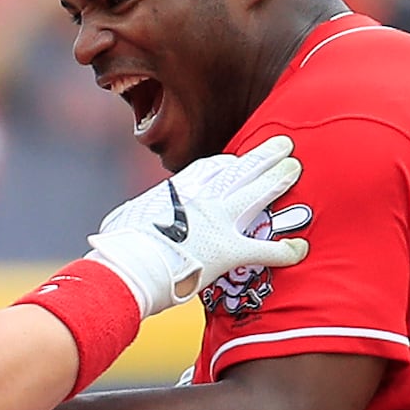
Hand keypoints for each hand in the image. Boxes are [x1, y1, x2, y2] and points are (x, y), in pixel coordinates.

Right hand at [86, 135, 306, 317]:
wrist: (129, 264)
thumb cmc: (118, 248)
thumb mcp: (119, 224)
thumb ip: (126, 223)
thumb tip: (109, 232)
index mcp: (176, 192)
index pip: (208, 170)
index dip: (226, 164)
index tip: (236, 160)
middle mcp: (202, 200)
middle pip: (240, 169)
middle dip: (264, 156)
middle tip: (284, 145)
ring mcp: (219, 221)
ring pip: (258, 193)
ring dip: (279, 180)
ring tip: (296, 168)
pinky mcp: (230, 249)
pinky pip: (265, 248)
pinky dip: (285, 250)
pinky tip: (300, 248)